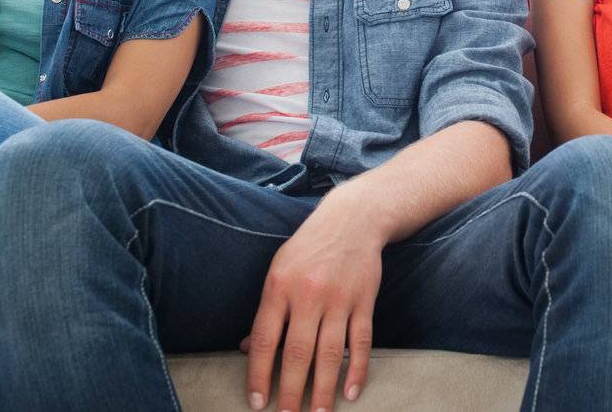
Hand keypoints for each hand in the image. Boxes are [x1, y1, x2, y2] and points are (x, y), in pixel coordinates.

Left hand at [245, 193, 383, 411]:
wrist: (352, 219)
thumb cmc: (309, 248)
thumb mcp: (278, 270)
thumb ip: (267, 311)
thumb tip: (247, 348)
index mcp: (279, 287)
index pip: (264, 339)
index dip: (258, 374)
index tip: (257, 402)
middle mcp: (308, 294)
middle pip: (297, 352)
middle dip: (290, 391)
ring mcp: (339, 298)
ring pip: (330, 352)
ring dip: (323, 388)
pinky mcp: (364, 300)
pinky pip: (361, 341)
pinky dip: (357, 369)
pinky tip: (351, 392)